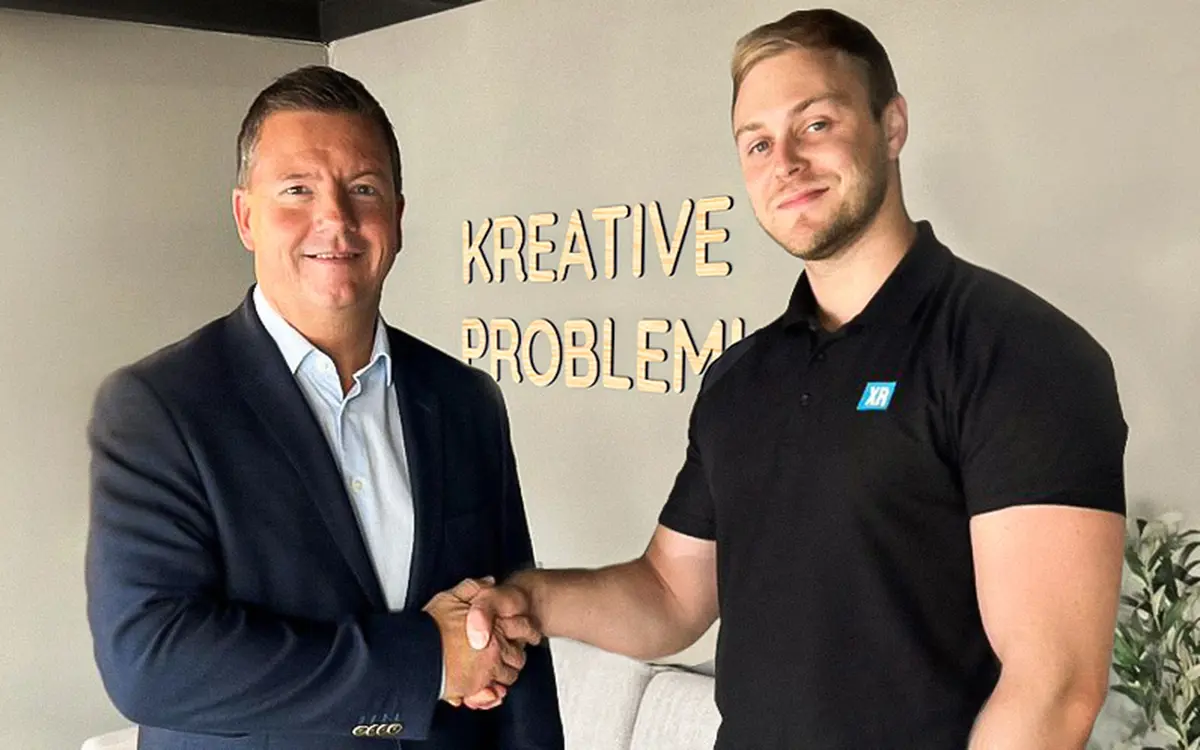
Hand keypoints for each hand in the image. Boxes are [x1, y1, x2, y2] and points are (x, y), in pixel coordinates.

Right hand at [423, 578, 529, 706]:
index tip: (529, 634)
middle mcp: (494, 649)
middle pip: (518, 656)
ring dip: (504, 674)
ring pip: (508, 676)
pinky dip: (493, 693)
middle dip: (515, 655)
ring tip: (495, 669)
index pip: (523, 628)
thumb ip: (473, 587)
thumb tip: (489, 581)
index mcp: (493, 626)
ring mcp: (486, 670)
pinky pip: (493, 694)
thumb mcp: (451, 597)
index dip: (527, 631)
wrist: (416, 654)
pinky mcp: (474, 688)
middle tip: (510, 654)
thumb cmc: (432, 627)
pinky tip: (487, 687)